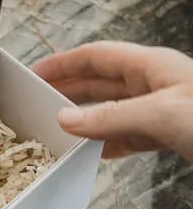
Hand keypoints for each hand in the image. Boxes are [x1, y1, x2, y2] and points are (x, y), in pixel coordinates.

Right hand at [34, 41, 192, 159]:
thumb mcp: (160, 114)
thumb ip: (111, 117)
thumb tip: (67, 118)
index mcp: (151, 66)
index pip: (96, 57)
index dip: (64, 63)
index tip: (37, 72)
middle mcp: (155, 85)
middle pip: (102, 83)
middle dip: (70, 90)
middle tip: (41, 100)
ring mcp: (163, 111)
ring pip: (114, 112)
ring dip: (88, 120)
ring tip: (61, 129)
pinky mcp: (171, 136)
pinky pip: (130, 136)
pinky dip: (109, 143)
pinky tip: (95, 151)